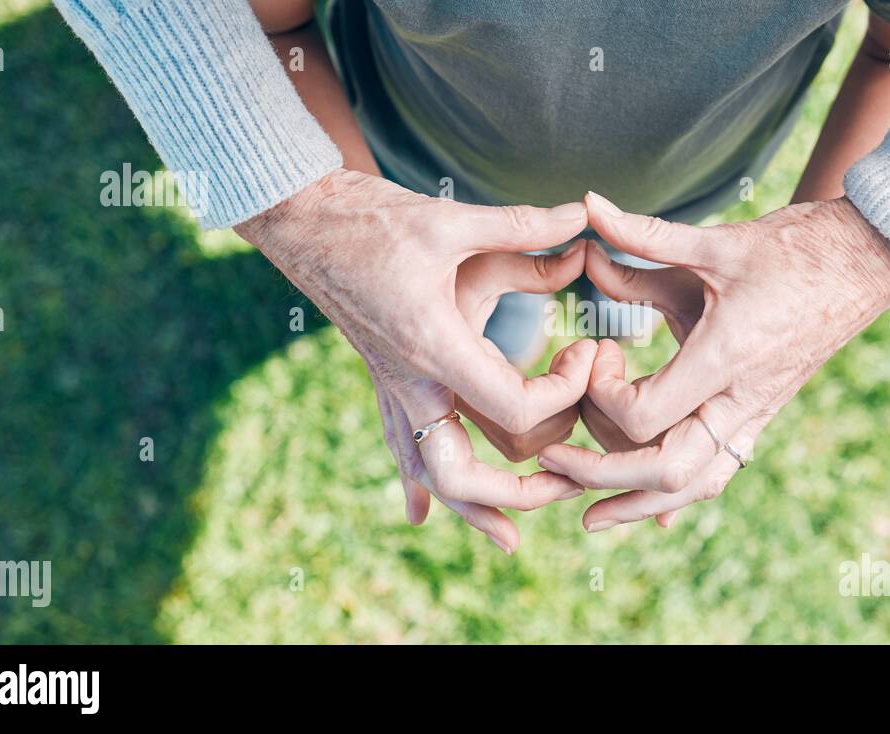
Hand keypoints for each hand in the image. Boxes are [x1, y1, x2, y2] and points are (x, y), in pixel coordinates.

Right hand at [235, 169, 596, 553]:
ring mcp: (394, 388)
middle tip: (571, 480)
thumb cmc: (372, 218)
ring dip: (473, 508)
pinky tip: (420, 517)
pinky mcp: (385, 381)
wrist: (300, 220)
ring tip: (512, 537)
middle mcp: (412, 382)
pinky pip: (401, 449)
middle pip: (467, 474)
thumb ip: (522, 227)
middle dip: (522, 491)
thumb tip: (584, 215)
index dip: (564, 396)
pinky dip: (419, 487)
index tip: (590, 357)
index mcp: (435, 347)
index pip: (515, 411)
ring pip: (430, 475)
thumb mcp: (452, 221)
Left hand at [538, 192, 889, 531]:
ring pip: (695, 487)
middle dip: (600, 476)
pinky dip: (681, 497)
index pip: (644, 416)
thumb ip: (644, 235)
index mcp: (725, 358)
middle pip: (665, 472)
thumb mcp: (716, 242)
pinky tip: (655, 514)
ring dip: (638, 505)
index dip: (601, 396)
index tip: (597, 353)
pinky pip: (719, 474)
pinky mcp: (760, 416)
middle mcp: (741, 400)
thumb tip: (586, 206)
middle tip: (551, 460)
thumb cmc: (796, 248)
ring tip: (590, 516)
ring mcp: (755, 415)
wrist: (868, 262)